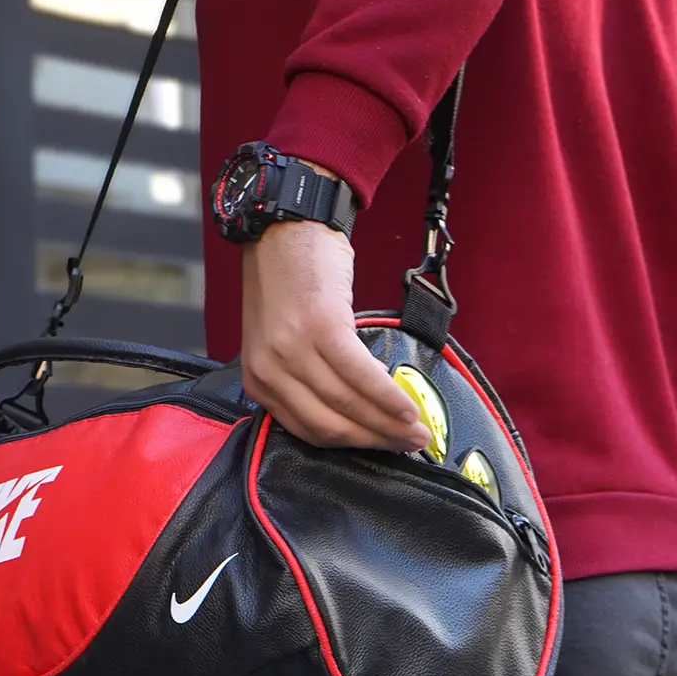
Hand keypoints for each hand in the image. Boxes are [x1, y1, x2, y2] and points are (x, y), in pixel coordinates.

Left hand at [240, 219, 430, 451]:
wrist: (285, 227)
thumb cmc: (287, 282)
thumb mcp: (279, 341)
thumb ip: (301, 379)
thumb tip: (353, 413)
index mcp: (258, 381)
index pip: (308, 431)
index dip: (353, 445)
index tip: (384, 448)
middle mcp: (270, 371)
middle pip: (330, 425)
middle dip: (376, 442)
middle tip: (411, 445)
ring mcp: (293, 351)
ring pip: (346, 405)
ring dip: (388, 424)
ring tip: (418, 430)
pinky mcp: (320, 327)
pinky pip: (360, 375)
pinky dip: (388, 396)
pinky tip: (408, 406)